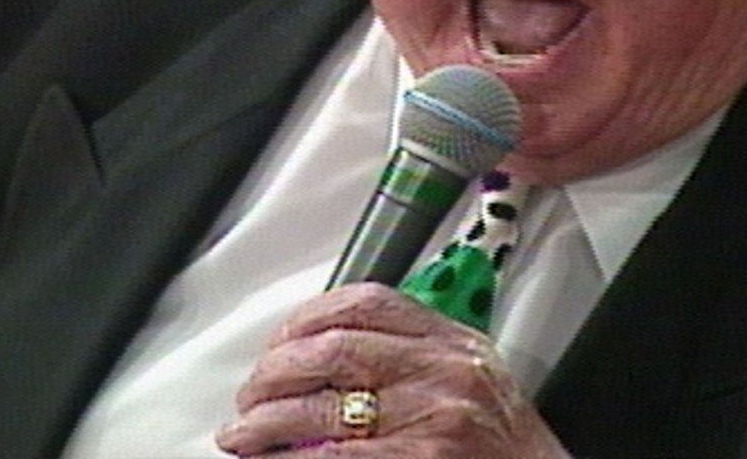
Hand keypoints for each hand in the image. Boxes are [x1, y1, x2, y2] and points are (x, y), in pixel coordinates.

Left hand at [215, 282, 570, 456]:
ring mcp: (433, 417)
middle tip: (250, 395)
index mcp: (452, 340)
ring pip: (324, 405)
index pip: (365, 303)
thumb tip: (321, 353)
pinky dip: (294, 457)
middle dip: (276, 372)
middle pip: (334, 349)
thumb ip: (410, 354)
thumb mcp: (469, 377)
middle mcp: (443, 371)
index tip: (278, 341)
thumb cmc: (503, 446)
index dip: (306, 319)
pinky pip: (336, 455)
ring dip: (268, 421)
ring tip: (243, 434)